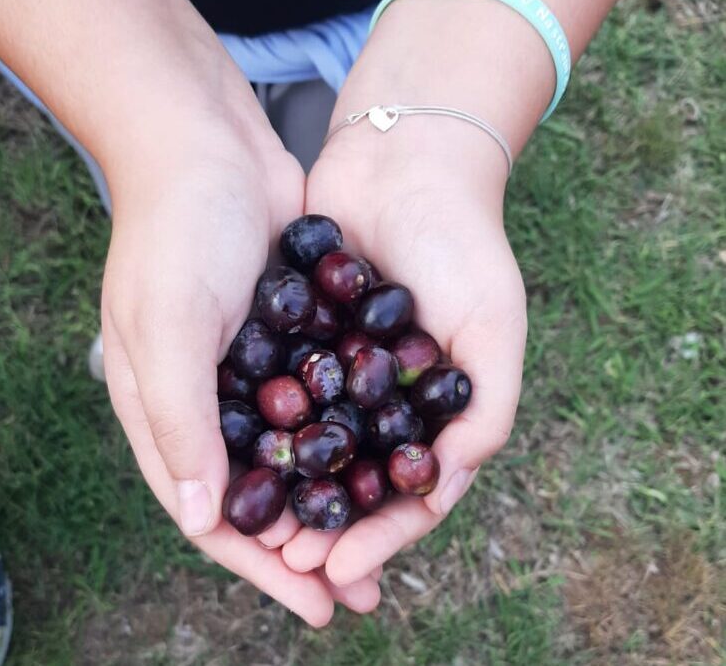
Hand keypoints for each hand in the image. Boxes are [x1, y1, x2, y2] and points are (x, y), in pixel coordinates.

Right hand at [100, 109, 379, 623]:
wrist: (211, 148)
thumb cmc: (176, 235)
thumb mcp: (167, 329)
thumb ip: (179, 424)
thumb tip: (204, 522)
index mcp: (166, 414)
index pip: (213, 514)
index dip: (263, 566)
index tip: (315, 605)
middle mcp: (210, 403)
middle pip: (265, 495)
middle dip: (311, 545)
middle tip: (361, 592)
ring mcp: (253, 372)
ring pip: (301, 456)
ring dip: (338, 499)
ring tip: (385, 539)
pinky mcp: (293, 340)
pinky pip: (324, 404)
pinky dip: (352, 438)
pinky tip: (390, 460)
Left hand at [280, 118, 526, 585]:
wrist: (405, 161)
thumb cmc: (463, 244)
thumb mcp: (494, 327)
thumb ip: (486, 410)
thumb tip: (443, 487)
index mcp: (436, 408)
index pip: (408, 495)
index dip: (377, 536)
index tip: (338, 568)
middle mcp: (385, 398)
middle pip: (352, 482)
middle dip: (325, 526)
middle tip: (289, 562)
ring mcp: (340, 369)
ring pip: (310, 449)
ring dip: (288, 492)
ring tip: (260, 528)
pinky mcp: (300, 337)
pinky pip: (279, 394)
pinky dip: (261, 432)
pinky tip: (235, 462)